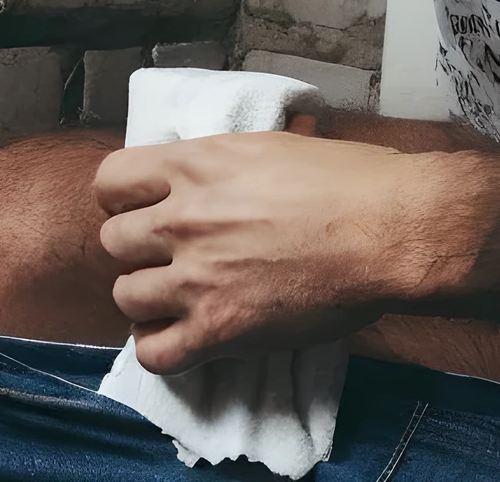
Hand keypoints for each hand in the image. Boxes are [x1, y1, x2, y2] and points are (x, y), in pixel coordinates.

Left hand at [94, 132, 476, 372]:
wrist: (388, 229)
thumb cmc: (350, 180)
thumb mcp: (276, 146)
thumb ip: (228, 163)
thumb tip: (221, 170)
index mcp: (198, 164)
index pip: (111, 180)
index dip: (123, 197)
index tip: (144, 206)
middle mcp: (184, 219)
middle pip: (113, 241)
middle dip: (137, 249)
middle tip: (169, 255)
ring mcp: (196, 277)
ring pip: (124, 296)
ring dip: (147, 298)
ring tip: (178, 297)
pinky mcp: (218, 329)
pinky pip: (154, 352)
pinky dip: (162, 348)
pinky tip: (185, 336)